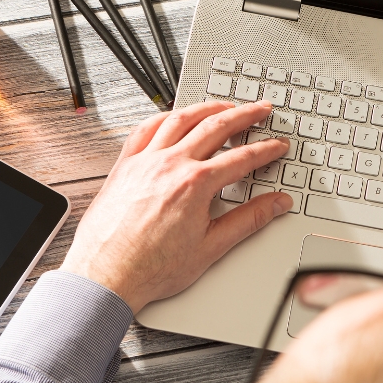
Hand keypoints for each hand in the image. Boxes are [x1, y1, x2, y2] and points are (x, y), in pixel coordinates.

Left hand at [61, 101, 291, 312]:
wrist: (105, 276)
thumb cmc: (150, 267)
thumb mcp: (211, 247)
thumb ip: (249, 221)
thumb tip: (276, 205)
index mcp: (195, 184)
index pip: (242, 158)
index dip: (266, 149)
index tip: (277, 145)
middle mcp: (170, 164)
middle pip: (216, 126)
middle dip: (245, 115)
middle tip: (260, 109)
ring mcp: (145, 161)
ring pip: (181, 119)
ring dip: (208, 108)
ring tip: (225, 106)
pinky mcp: (125, 165)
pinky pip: (146, 128)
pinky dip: (165, 117)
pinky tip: (175, 116)